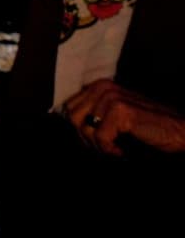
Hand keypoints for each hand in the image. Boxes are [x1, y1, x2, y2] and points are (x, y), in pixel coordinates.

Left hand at [61, 78, 184, 155]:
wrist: (178, 132)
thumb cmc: (146, 126)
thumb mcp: (115, 115)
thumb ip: (93, 112)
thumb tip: (64, 120)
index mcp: (98, 86)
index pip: (69, 106)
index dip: (79, 128)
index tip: (94, 141)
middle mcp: (103, 87)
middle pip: (72, 116)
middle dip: (86, 137)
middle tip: (105, 147)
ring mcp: (111, 97)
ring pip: (84, 128)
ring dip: (98, 145)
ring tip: (114, 148)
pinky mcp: (120, 110)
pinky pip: (100, 137)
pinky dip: (109, 149)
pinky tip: (121, 151)